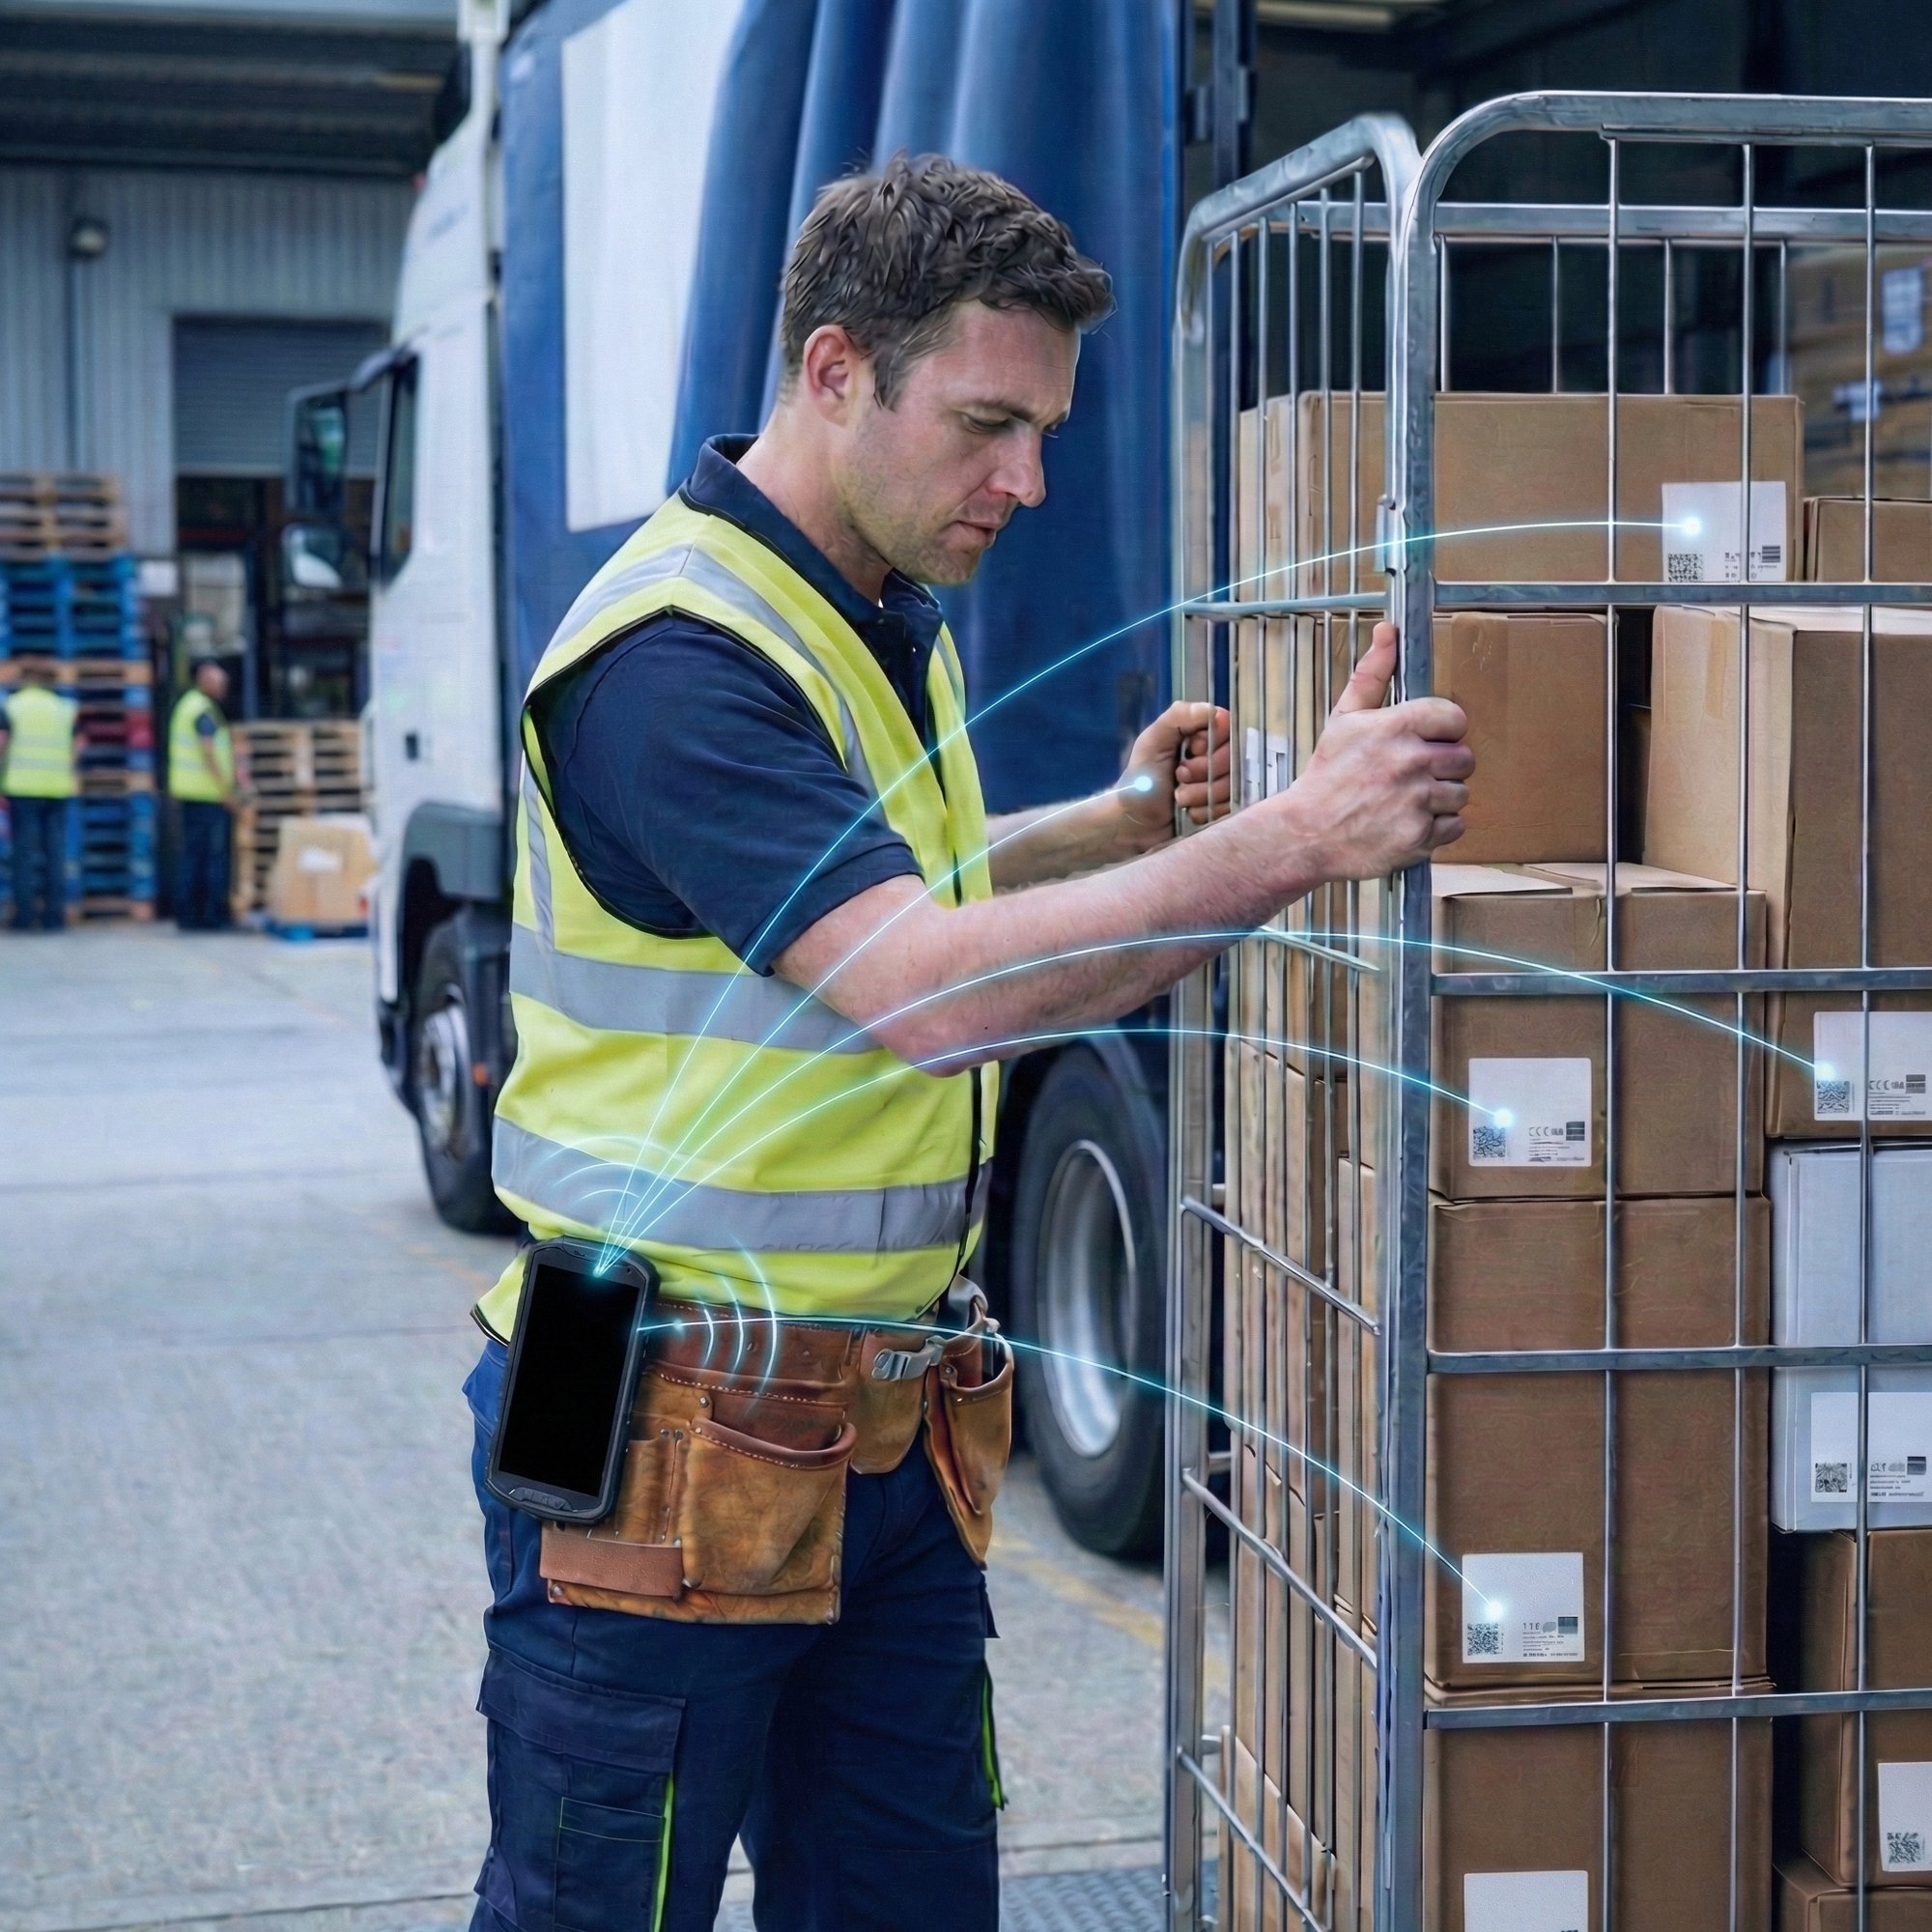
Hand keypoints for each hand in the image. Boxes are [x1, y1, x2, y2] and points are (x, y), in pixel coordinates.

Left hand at [1117, 700, 1232, 850]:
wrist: (1134, 825)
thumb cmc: (1141, 781)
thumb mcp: (1152, 742)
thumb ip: (1178, 717)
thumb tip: (1213, 711)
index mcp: (1202, 735)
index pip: (1229, 728)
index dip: (1212, 742)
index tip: (1192, 750)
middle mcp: (1218, 757)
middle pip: (1234, 757)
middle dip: (1203, 770)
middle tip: (1179, 776)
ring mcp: (1223, 785)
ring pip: (1233, 784)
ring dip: (1201, 793)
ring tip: (1179, 797)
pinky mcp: (1225, 810)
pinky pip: (1231, 807)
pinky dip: (1206, 811)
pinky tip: (1189, 812)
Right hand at [1276, 622, 1470, 878]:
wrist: (1306, 833)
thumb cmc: (1327, 775)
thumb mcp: (1344, 719)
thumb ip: (1372, 674)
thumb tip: (1388, 631)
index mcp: (1396, 726)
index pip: (1455, 718)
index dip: (1442, 732)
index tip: (1424, 742)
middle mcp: (1410, 761)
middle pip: (1464, 759)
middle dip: (1442, 768)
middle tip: (1409, 776)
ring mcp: (1416, 800)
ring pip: (1460, 794)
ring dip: (1440, 800)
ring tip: (1405, 801)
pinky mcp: (1420, 836)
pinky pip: (1454, 827)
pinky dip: (1436, 829)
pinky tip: (1407, 822)